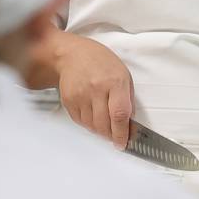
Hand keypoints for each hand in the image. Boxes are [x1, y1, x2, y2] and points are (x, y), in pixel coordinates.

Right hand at [49, 32, 134, 149]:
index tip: (123, 143)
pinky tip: (92, 114)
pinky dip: (88, 124)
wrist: (72, 55)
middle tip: (115, 135)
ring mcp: (80, 96)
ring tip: (104, 121)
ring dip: (100, 130)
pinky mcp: (68, 101)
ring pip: (91, 126)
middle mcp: (96, 89)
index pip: (119, 114)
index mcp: (115, 82)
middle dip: (111, 135)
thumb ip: (128, 99)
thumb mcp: (123, 74)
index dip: (122, 133)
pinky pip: (80, 122)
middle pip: (104, 125)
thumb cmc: (101, 62)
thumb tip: (129, 123)